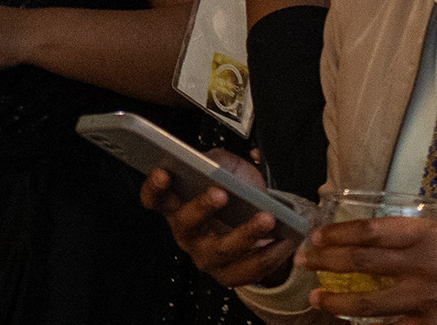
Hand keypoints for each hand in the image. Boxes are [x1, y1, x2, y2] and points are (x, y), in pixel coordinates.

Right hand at [141, 167, 292, 291]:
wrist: (257, 216)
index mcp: (176, 204)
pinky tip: (283, 239)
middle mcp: (185, 233)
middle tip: (221, 192)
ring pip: (221, 250)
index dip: (154, 187)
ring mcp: (205, 257)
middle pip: (186, 224)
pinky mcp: (229, 275)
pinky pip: (248, 270)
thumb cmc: (234, 188)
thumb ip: (216, 161)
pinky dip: (269, 255)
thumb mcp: (225, 166)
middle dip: (202, 208)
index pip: (153, 198)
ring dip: (245, 234)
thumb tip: (211, 163)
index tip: (163, 172)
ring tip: (267, 218)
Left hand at [298, 212, 436, 318]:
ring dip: (339, 301)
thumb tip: (377, 241)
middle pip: (362, 263)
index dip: (339, 234)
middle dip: (327, 262)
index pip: (370, 232)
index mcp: (429, 235)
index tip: (317, 236)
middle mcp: (425, 265)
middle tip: (303, 261)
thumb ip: (416, 236)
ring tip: (316, 299)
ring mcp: (430, 299)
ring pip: (372, 303)